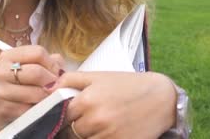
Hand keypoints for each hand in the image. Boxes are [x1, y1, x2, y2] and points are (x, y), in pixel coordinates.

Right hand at [0, 45, 63, 129]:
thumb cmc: (20, 87)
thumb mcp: (31, 69)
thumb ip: (49, 63)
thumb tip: (61, 70)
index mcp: (8, 56)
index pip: (38, 52)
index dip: (52, 64)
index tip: (56, 74)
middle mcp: (0, 72)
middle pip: (37, 72)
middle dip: (52, 82)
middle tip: (56, 89)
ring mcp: (0, 91)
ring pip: (36, 93)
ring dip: (48, 98)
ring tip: (50, 99)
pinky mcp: (3, 110)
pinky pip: (31, 110)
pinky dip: (39, 111)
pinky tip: (39, 109)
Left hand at [54, 72, 176, 138]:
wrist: (161, 98)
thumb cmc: (127, 85)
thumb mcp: (98, 76)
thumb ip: (70, 80)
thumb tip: (48, 87)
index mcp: (87, 100)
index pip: (61, 114)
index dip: (65, 114)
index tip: (72, 112)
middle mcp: (95, 119)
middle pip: (70, 131)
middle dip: (75, 126)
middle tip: (89, 117)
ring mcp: (107, 135)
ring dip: (87, 135)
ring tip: (101, 123)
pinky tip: (109, 130)